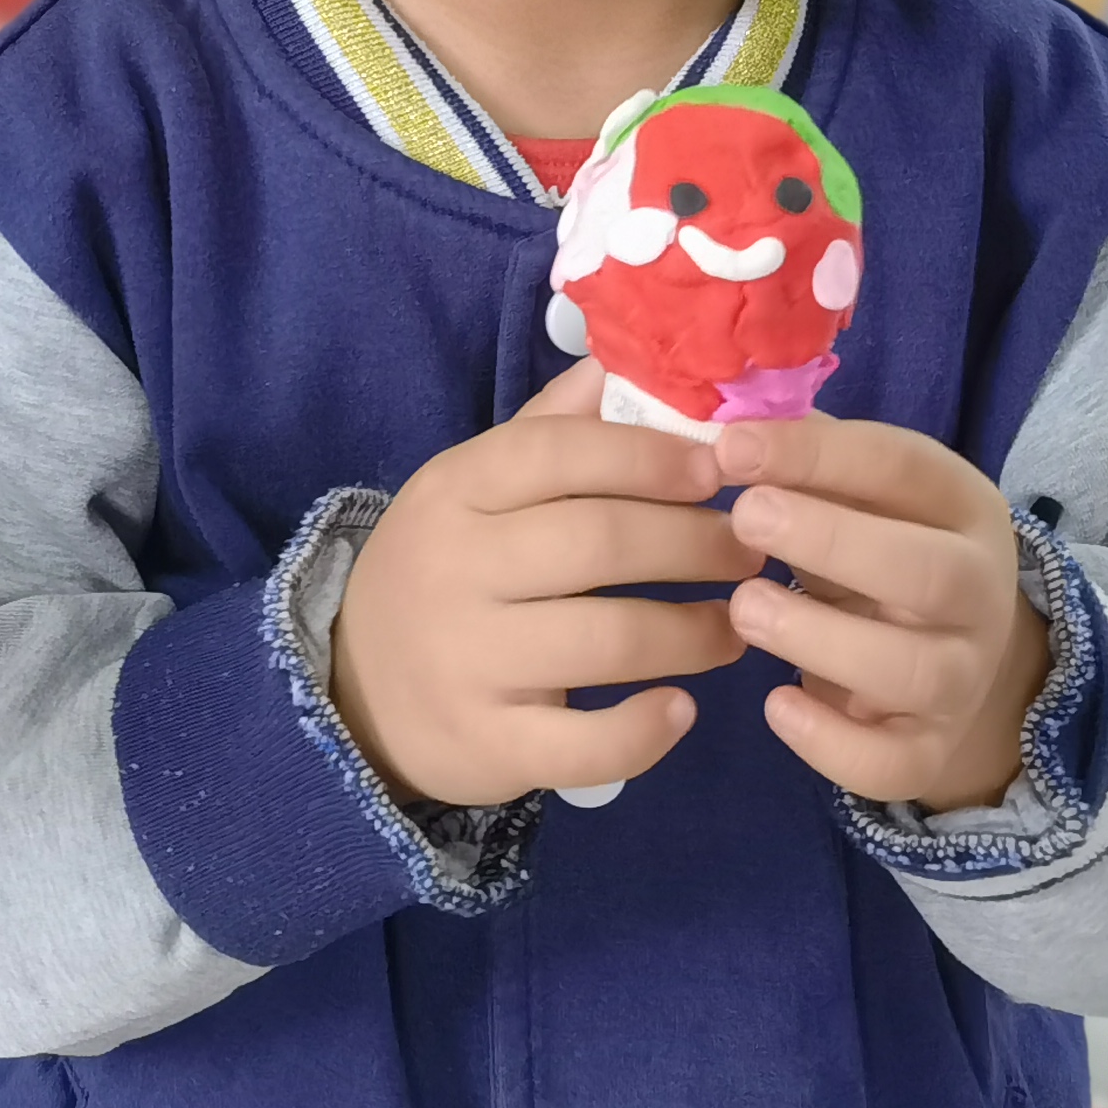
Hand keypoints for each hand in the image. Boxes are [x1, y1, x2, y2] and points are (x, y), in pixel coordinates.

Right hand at [324, 361, 763, 808]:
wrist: (356, 696)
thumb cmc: (443, 573)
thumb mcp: (471, 491)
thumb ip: (547, 431)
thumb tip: (619, 363)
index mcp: (454, 490)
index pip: (559, 453)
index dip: (649, 456)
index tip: (719, 468)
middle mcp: (455, 568)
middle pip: (599, 541)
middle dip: (695, 542)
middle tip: (751, 548)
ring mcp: (469, 661)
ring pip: (608, 639)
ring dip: (694, 631)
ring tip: (738, 625)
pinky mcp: (488, 744)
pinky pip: (585, 743)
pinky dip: (647, 730)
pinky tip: (683, 709)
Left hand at [714, 413, 1048, 809]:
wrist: (947, 651)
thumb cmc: (873, 543)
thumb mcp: (857, 490)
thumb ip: (804, 452)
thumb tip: (714, 411)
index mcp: (960, 504)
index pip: (901, 467)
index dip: (816, 454)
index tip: (731, 446)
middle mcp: (978, 589)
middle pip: (928, 570)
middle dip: (831, 541)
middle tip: (744, 519)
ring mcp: (962, 674)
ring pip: (913, 670)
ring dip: (820, 638)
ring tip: (743, 609)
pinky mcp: (929, 746)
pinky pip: (894, 762)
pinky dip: (833, 744)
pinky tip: (776, 705)